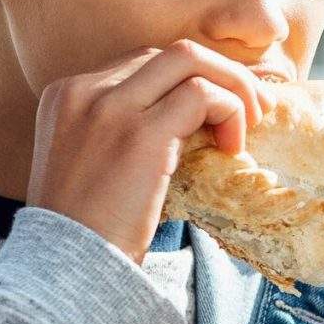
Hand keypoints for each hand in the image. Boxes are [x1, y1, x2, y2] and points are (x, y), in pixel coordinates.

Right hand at [27, 41, 274, 261]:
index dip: (192, 79)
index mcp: (67, 95)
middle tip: (256, 107)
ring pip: (190, 61)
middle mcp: (84, 91)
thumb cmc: (88, 229)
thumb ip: (128, 128)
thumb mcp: (94, 162)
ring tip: (252, 124)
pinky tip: (233, 148)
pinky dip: (231, 112)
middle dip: (222, 73)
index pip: (144, 63)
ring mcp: (110, 108)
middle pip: (170, 54)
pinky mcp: (140, 135)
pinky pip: (203, 95)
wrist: (68, 269)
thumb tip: (195, 117)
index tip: (220, 107)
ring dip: (234, 87)